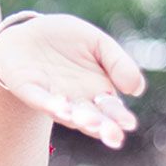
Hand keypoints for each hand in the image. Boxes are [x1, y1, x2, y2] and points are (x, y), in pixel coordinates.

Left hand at [0, 13, 145, 149]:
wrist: (29, 30)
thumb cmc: (68, 39)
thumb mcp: (98, 43)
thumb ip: (118, 63)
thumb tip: (137, 90)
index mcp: (97, 92)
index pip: (112, 110)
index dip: (120, 118)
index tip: (128, 124)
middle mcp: (76, 101)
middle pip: (92, 119)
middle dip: (102, 128)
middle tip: (113, 135)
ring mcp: (52, 97)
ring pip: (67, 113)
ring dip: (78, 118)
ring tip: (89, 121)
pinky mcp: (29, 89)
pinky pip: (40, 99)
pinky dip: (50, 104)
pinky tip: (61, 108)